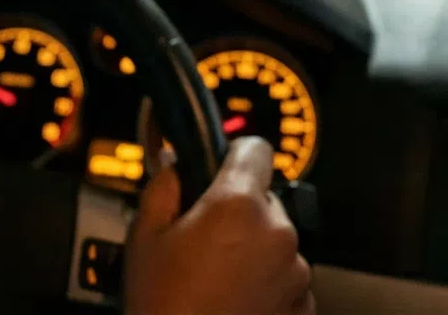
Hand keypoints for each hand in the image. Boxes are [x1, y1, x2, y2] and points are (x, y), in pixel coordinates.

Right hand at [123, 137, 313, 314]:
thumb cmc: (163, 307)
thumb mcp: (145, 238)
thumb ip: (163, 188)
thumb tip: (175, 167)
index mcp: (238, 205)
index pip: (254, 149)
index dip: (234, 154)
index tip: (222, 164)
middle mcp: (277, 234)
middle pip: (264, 200)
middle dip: (238, 212)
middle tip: (204, 239)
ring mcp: (294, 273)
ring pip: (276, 241)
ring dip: (253, 250)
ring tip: (216, 277)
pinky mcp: (302, 305)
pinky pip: (286, 279)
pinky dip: (266, 284)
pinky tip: (233, 299)